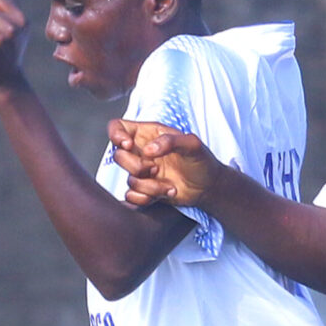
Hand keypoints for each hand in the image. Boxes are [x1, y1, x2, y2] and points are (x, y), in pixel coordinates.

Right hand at [109, 120, 223, 207]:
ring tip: (170, 186)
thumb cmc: (202, 161)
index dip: (116, 134)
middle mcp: (141, 152)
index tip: (128, 144)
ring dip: (150, 186)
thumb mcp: (192, 144)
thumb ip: (171, 141)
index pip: (118, 127)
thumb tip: (148, 150)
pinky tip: (166, 193)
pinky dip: (147, 198)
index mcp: (148, 134)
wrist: (209, 187)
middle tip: (156, 168)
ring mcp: (141, 172)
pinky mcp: (144, 190)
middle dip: (136, 166)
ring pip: (129, 180)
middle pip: (118, 156)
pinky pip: (132, 196)